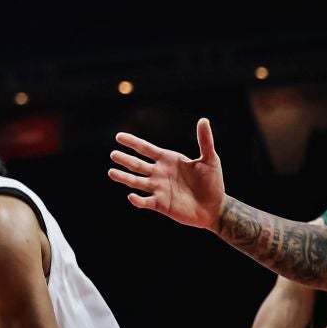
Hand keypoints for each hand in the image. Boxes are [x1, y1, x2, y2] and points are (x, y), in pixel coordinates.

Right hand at [108, 118, 226, 229]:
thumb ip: (205, 141)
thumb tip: (204, 120)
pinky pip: (145, 202)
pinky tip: (132, 196)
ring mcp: (158, 189)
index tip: (119, 137)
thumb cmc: (213, 182)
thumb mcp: (210, 160)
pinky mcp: (160, 205)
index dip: (133, 143)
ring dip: (124, 177)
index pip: (146, 149)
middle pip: (137, 164)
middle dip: (125, 159)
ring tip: (112, 172)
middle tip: (113, 154)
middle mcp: (159, 173)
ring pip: (136, 182)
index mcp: (167, 160)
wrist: (215, 207)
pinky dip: (138, 200)